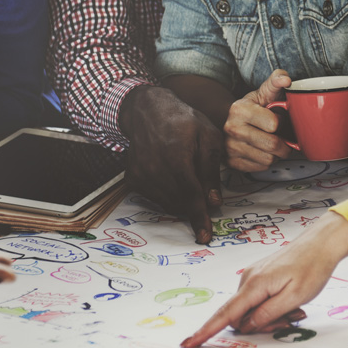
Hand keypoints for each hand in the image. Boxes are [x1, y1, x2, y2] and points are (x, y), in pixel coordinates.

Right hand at [119, 85, 223, 243]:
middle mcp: (154, 169)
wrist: (148, 111)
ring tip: (189, 180)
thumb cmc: (183, 121)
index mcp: (176, 156)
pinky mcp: (133, 179)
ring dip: (183, 202)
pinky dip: (169, 196)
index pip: (191, 195)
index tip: (205, 236)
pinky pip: (155, 198)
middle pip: (179, 202)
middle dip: (195, 207)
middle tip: (206, 196)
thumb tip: (214, 201)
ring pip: (167, 203)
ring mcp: (141, 175)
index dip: (199, 218)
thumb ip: (211, 170)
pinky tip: (173, 178)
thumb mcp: (208, 137)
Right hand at [181, 211, 347, 347]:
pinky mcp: (260, 277)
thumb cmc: (311, 267)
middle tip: (291, 321)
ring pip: (251, 309)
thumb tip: (245, 327)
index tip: (189, 343)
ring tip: (296, 309)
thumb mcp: (294, 297)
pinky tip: (291, 303)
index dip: (206, 331)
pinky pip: (258, 300)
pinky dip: (272, 307)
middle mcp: (248, 279)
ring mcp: (253, 277)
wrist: (320, 244)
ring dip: (270, 316)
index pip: (225, 314)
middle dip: (261, 325)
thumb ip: (267, 314)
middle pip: (242, 316)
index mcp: (254, 284)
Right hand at [224, 69, 292, 171]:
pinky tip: (261, 151)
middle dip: (283, 143)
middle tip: (280, 136)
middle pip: (273, 145)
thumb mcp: (262, 93)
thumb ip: (275, 82)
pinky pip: (260, 168)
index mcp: (239, 109)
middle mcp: (232, 129)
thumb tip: (286, 79)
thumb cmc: (251, 108)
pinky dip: (265, 161)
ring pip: (268, 160)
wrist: (228, 121)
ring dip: (275, 154)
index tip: (276, 119)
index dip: (280, 122)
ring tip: (270, 143)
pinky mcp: (232, 163)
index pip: (274, 124)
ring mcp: (230, 148)